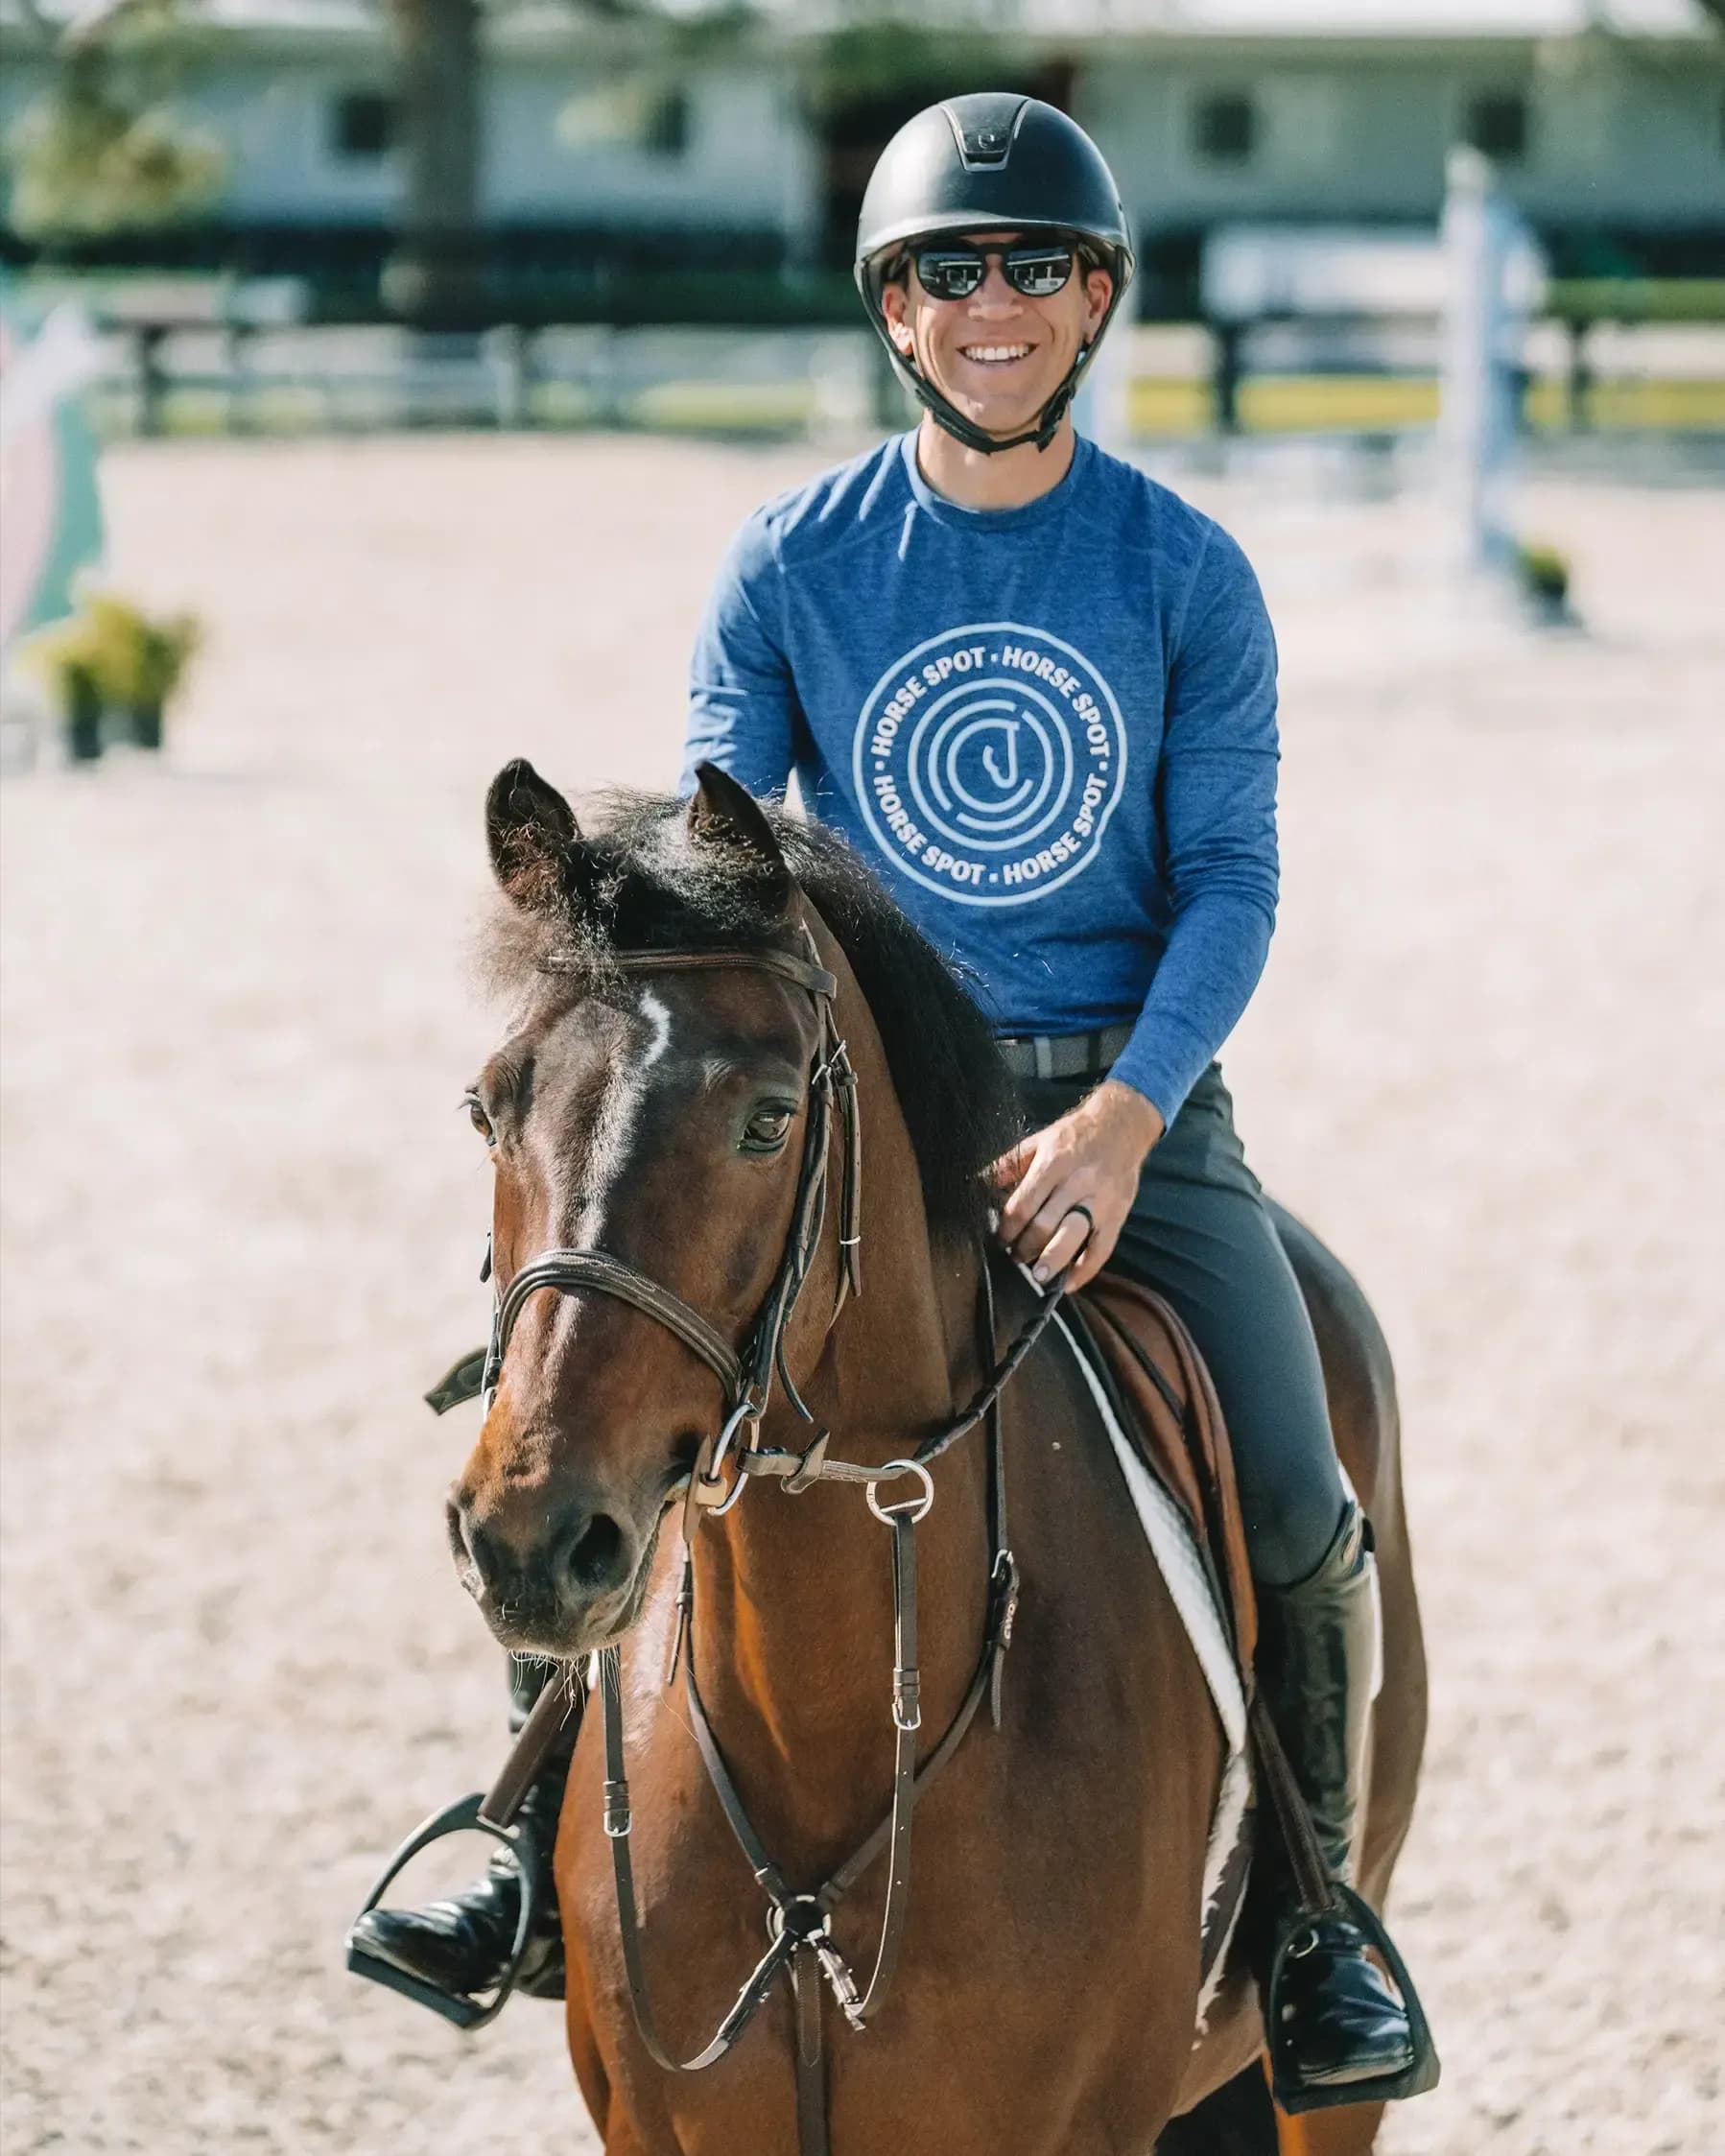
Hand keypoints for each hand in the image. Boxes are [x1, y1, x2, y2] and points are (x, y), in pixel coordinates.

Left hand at [989, 1080, 1164, 1294]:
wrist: (1121, 1124)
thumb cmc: (1074, 1135)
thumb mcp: (1038, 1141)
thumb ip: (1009, 1165)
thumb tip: (978, 1185)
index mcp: (1053, 1163)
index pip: (1023, 1204)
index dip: (1008, 1228)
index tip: (1000, 1240)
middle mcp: (1077, 1183)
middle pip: (1045, 1224)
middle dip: (1025, 1247)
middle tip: (1014, 1258)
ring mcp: (1100, 1201)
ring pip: (1073, 1237)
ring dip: (1052, 1261)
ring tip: (1037, 1277)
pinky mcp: (1118, 1214)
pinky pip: (1102, 1249)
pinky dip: (1086, 1270)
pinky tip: (1069, 1283)